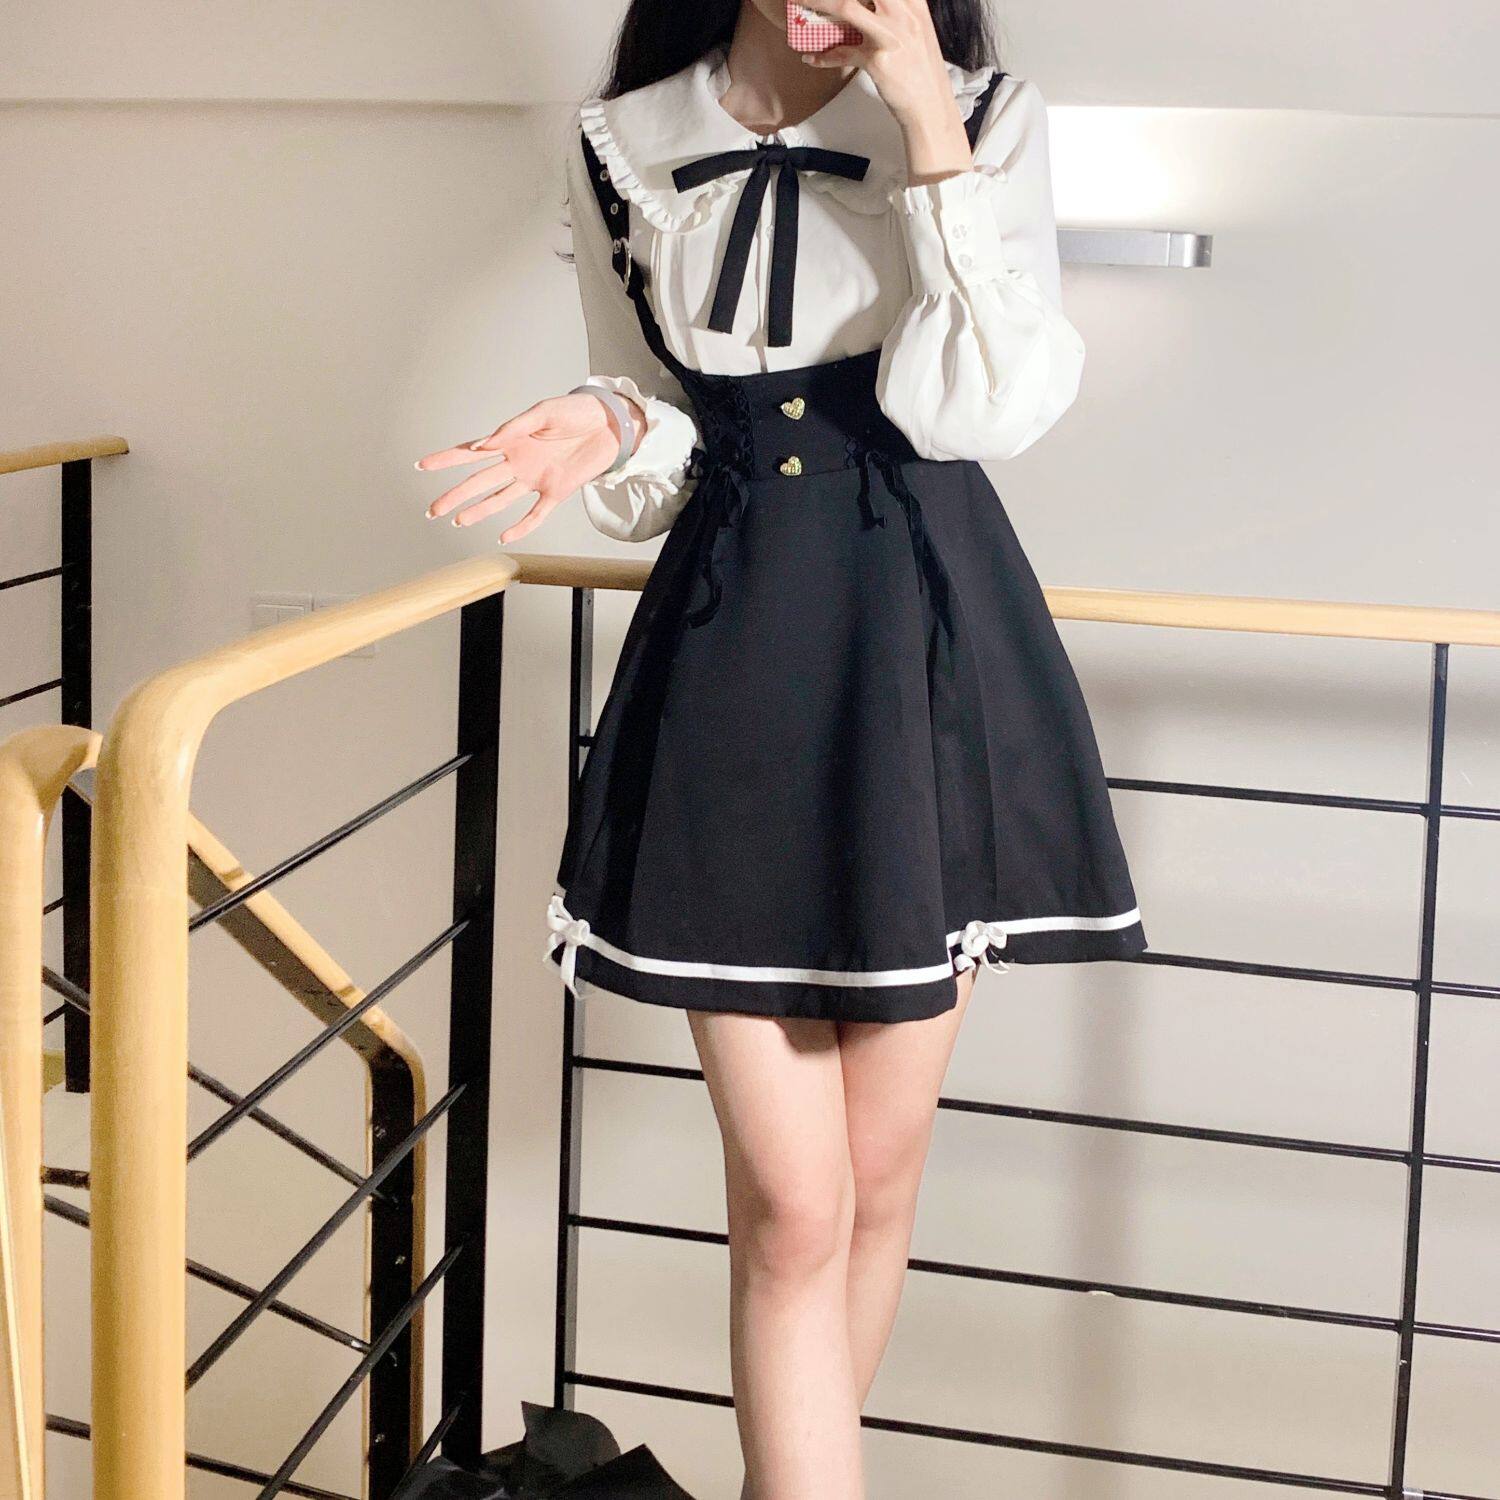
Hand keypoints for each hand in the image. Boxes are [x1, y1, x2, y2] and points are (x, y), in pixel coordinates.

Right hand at [415, 390, 642, 544]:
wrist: (608, 424)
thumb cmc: (575, 411)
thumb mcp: (542, 412)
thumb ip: (512, 429)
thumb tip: (482, 446)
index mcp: (510, 441)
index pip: (470, 452)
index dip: (445, 459)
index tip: (421, 466)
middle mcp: (518, 462)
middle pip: (478, 482)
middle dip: (455, 495)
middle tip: (433, 509)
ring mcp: (535, 478)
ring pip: (500, 499)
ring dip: (479, 510)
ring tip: (458, 521)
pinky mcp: (557, 491)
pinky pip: (535, 514)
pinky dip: (521, 527)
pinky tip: (504, 536)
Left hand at [798, 0, 971, 181]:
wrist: (931, 106)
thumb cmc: (921, 72)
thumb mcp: (915, 31)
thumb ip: (895, 14)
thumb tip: (870, 8)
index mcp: (913, 3)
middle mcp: (904, 13)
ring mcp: (890, 35)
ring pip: (848, 6)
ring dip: (819, 2)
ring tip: (799, 3)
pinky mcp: (878, 60)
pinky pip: (844, 53)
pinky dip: (824, 56)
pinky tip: (811, 57)